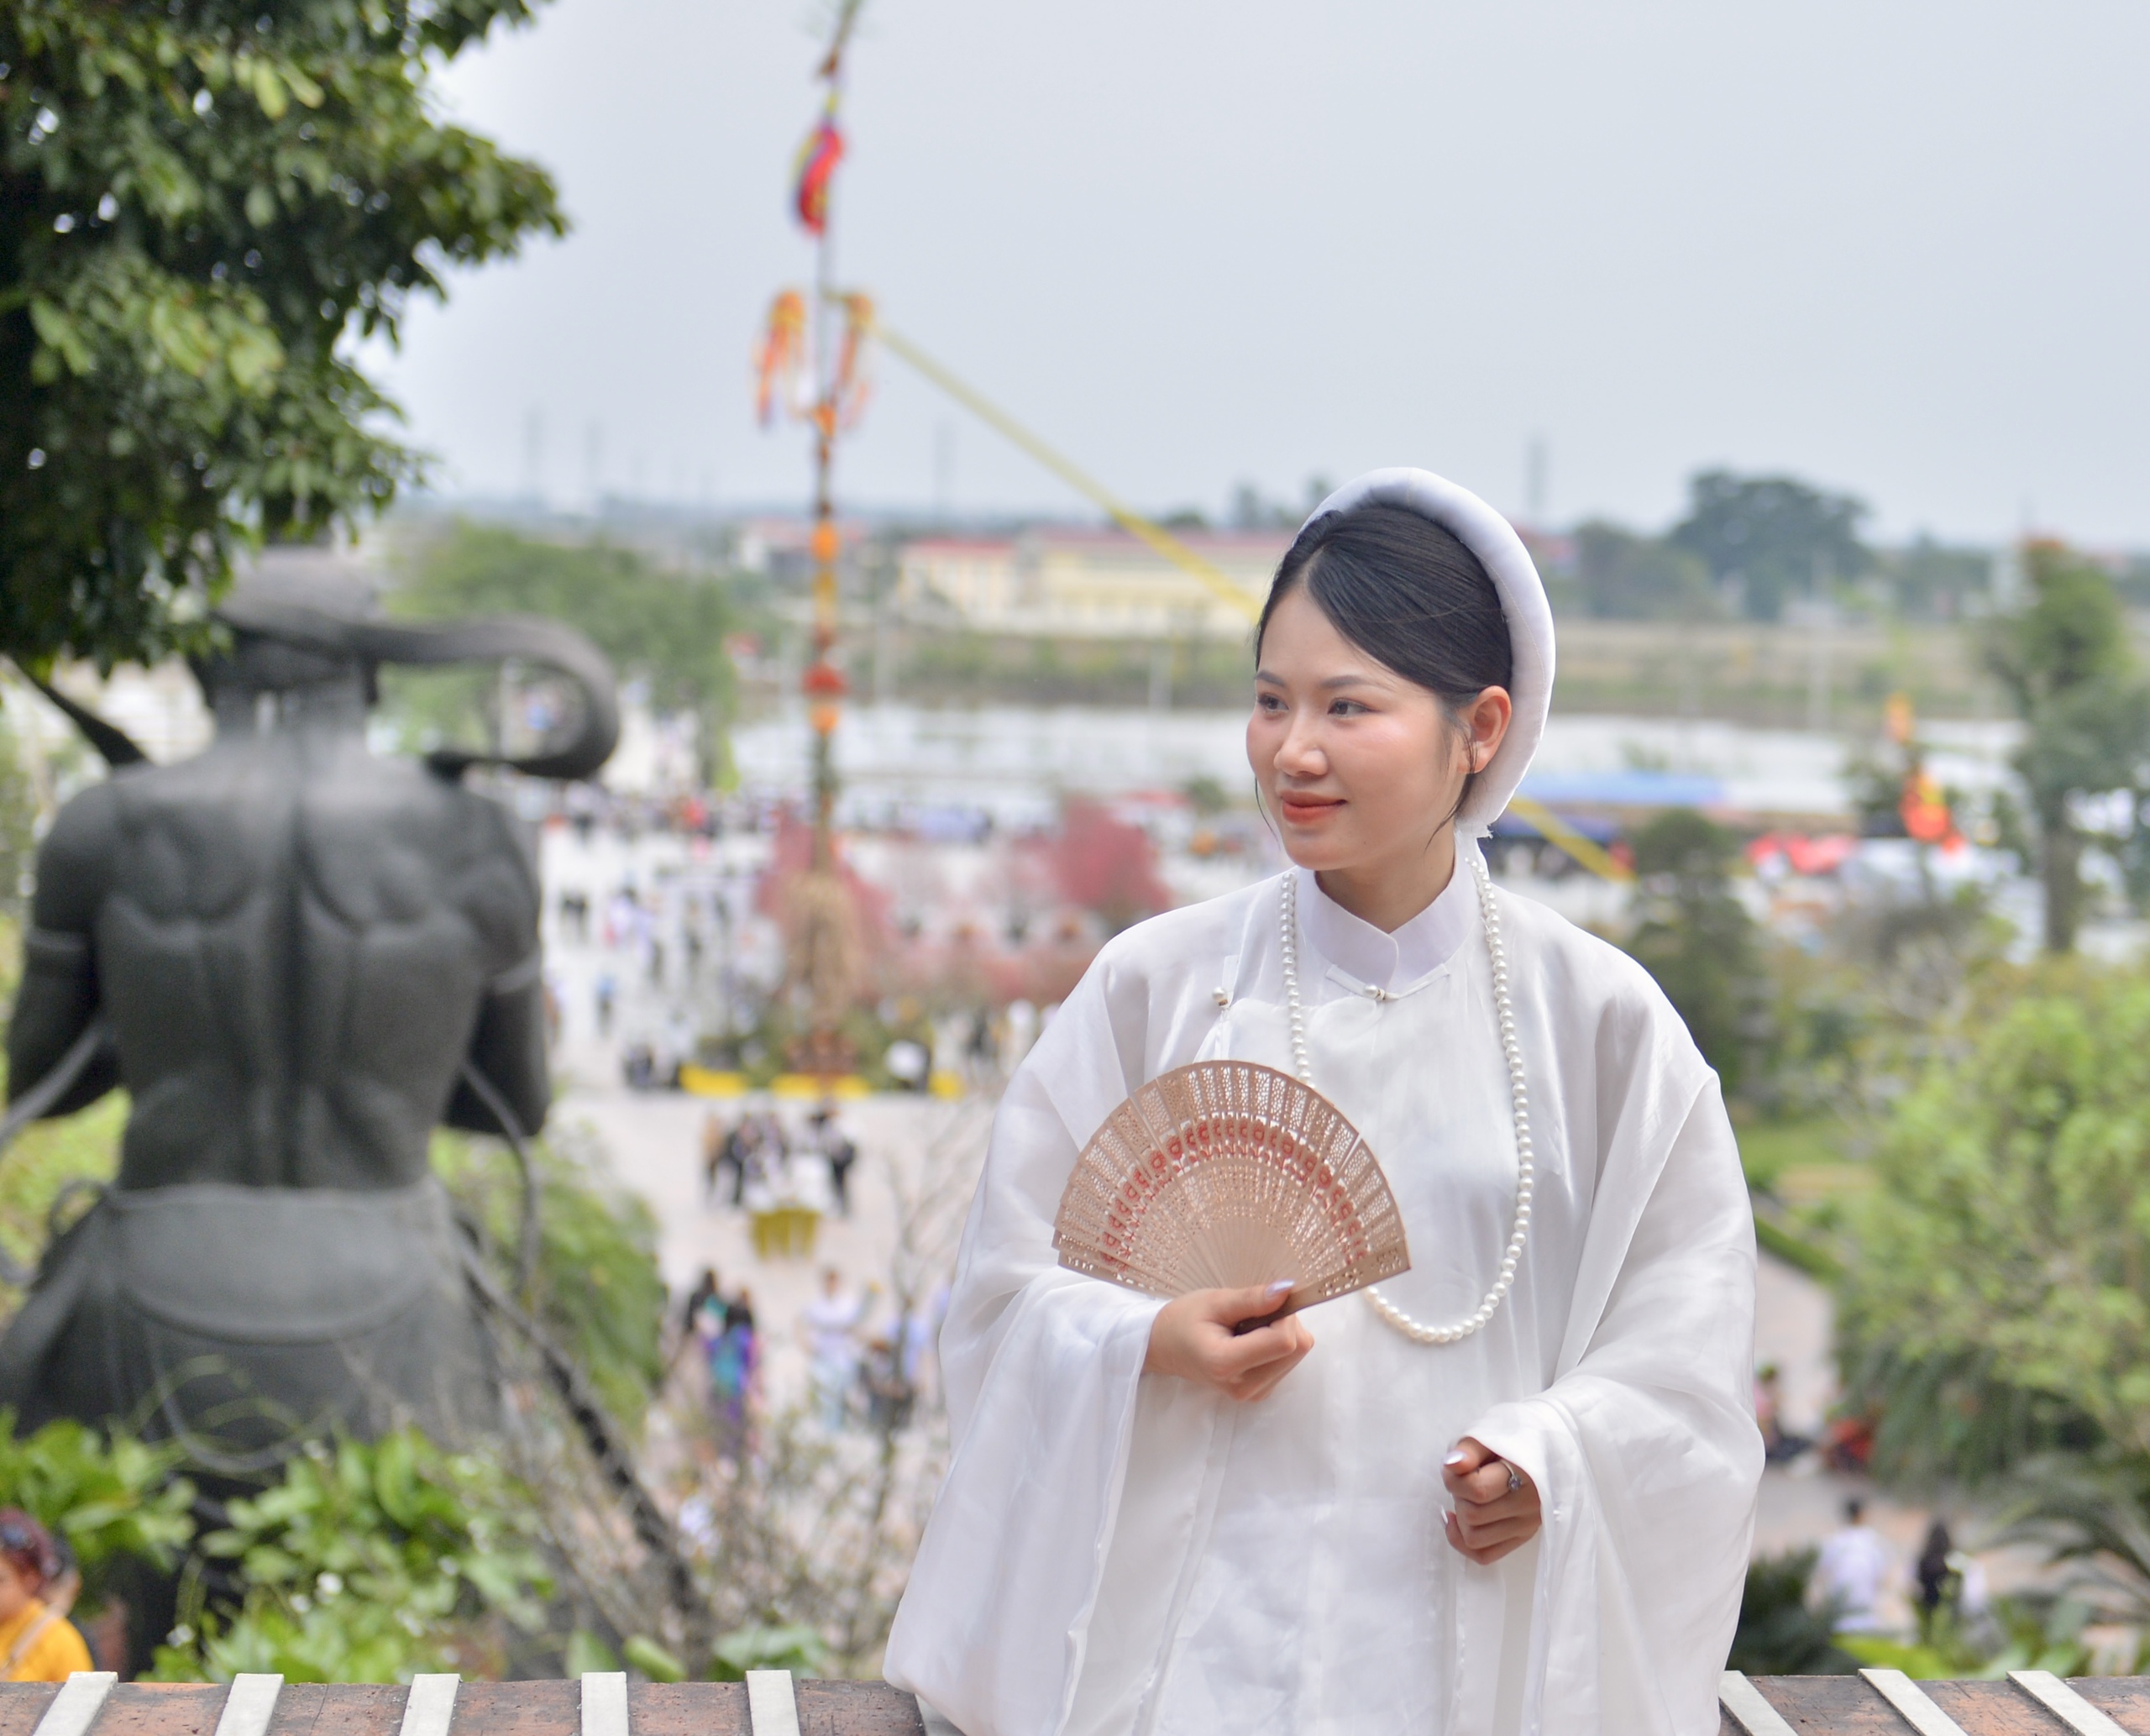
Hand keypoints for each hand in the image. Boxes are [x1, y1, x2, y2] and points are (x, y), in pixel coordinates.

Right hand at [1143, 1281, 1314, 1401]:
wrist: (1165, 1348)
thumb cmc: (1184, 1321)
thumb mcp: (1214, 1301)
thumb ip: (1252, 1299)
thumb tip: (1287, 1290)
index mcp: (1227, 1364)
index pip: (1284, 1341)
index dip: (1283, 1314)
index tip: (1264, 1300)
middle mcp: (1244, 1387)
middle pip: (1296, 1349)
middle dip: (1284, 1321)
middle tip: (1253, 1312)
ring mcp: (1254, 1394)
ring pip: (1297, 1355)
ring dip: (1282, 1332)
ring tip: (1248, 1327)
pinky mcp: (1260, 1393)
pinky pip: (1289, 1362)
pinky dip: (1277, 1345)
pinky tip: (1252, 1340)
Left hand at [1442, 1435, 1540, 1564]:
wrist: (1546, 1450)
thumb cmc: (1515, 1440)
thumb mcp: (1492, 1434)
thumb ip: (1470, 1449)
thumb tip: (1451, 1465)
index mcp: (1527, 1476)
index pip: (1478, 1490)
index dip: (1454, 1479)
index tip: (1453, 1466)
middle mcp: (1530, 1506)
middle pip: (1473, 1515)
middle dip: (1457, 1496)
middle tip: (1462, 1478)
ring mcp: (1527, 1526)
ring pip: (1475, 1539)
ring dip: (1461, 1517)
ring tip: (1467, 1496)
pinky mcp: (1522, 1538)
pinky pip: (1484, 1555)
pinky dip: (1463, 1541)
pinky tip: (1458, 1520)